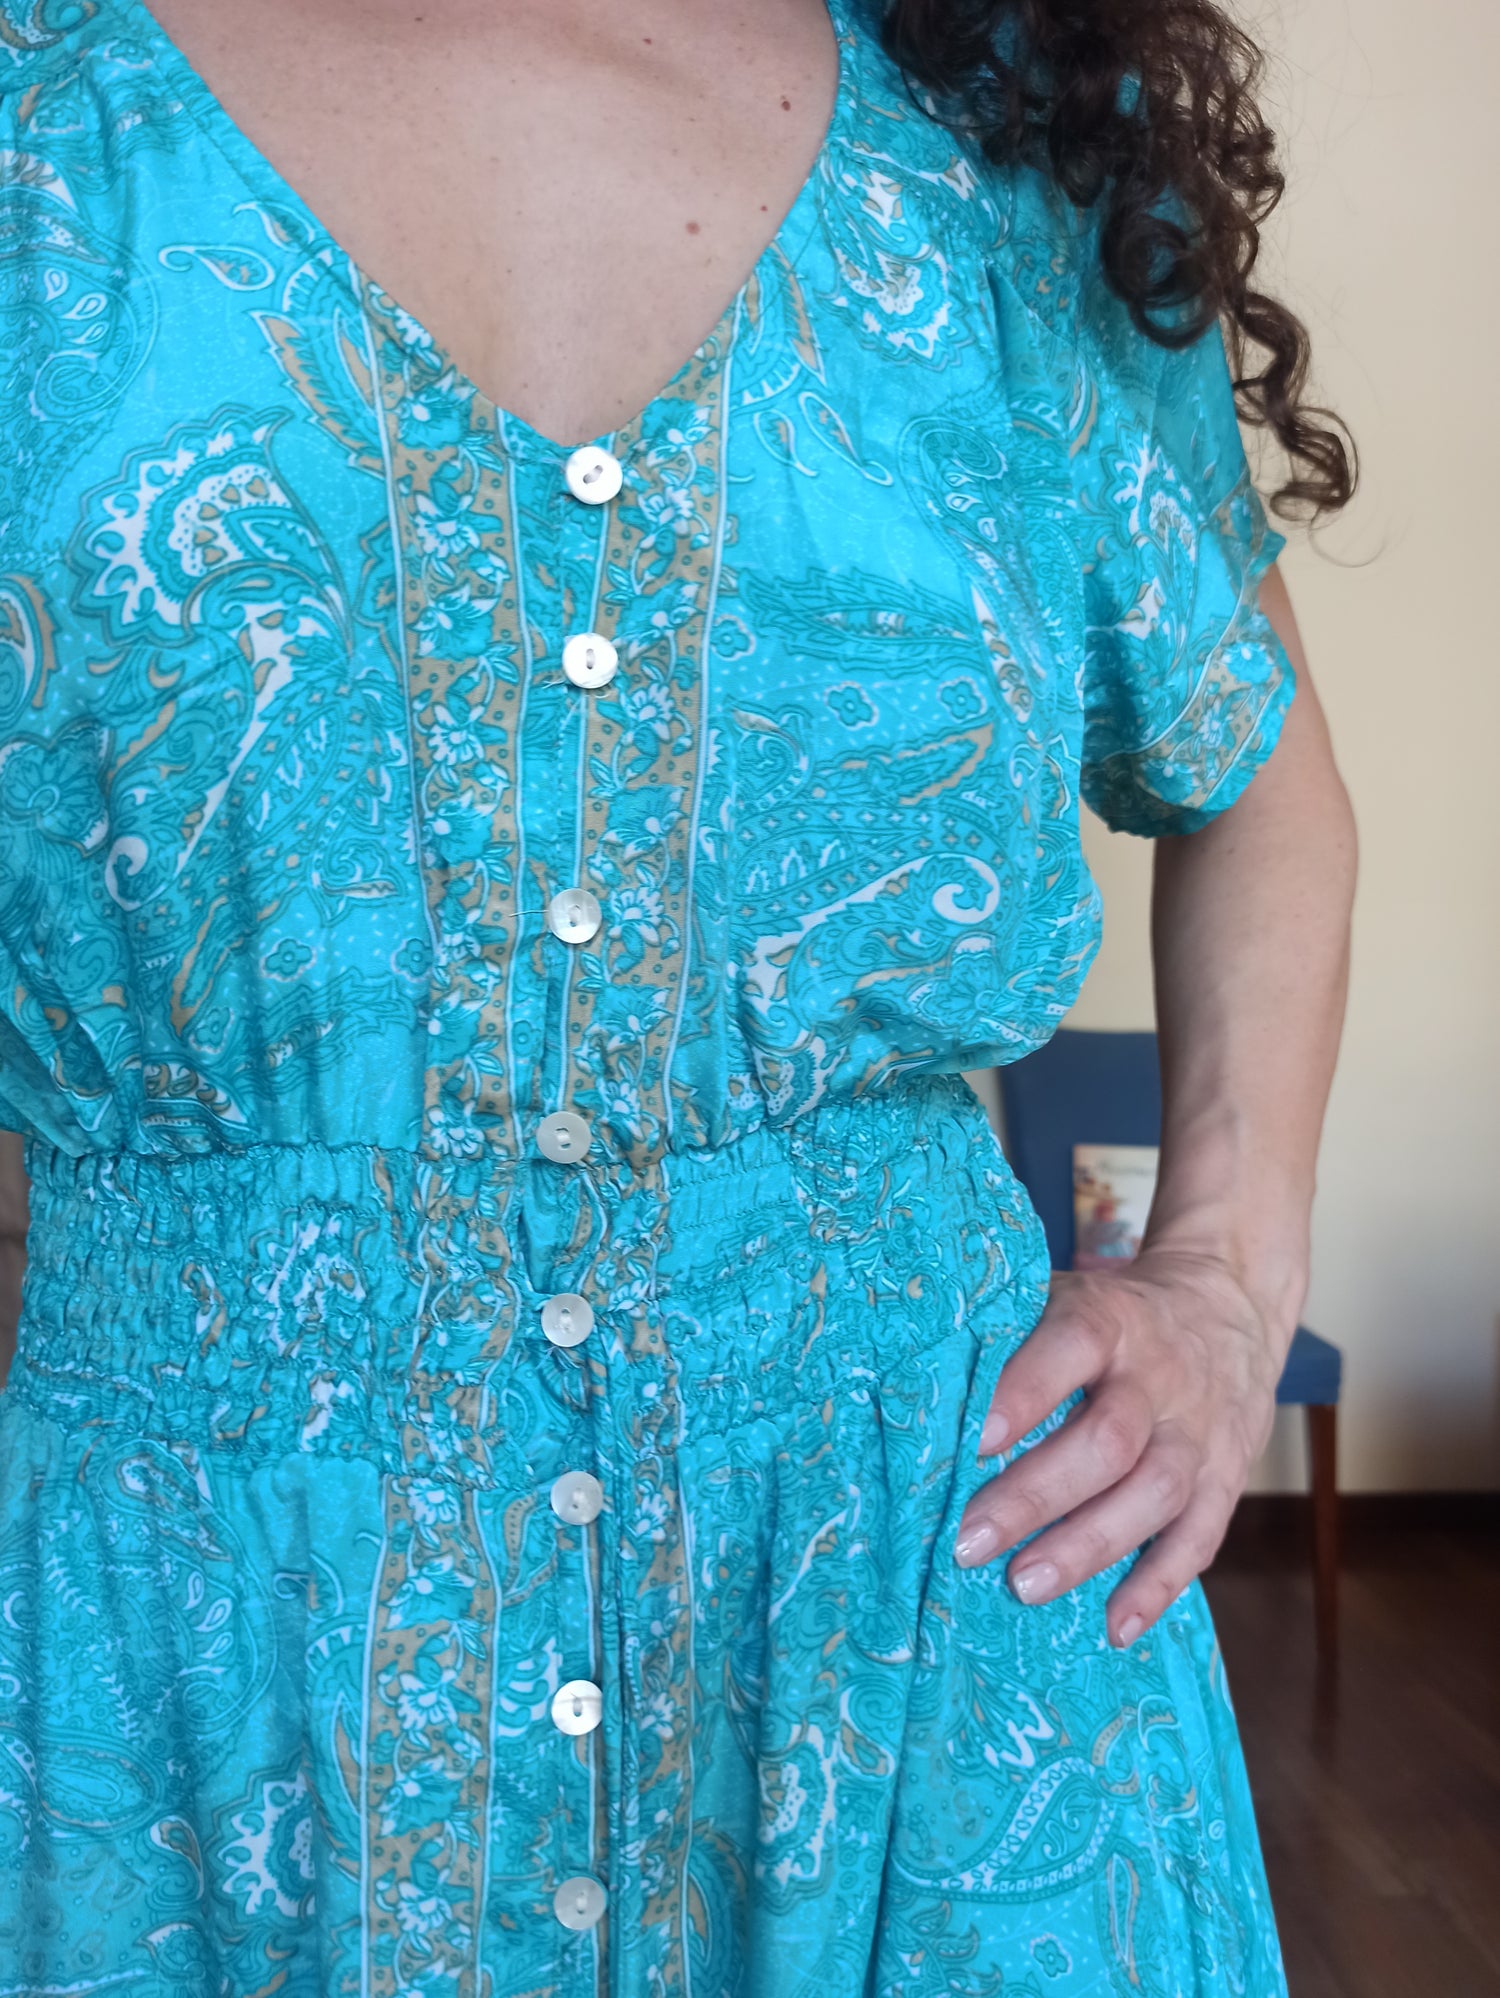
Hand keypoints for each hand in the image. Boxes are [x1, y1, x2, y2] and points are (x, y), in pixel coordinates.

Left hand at [954, 1246, 1289, 1646]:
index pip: (1073, 1345)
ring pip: (1155, 1493)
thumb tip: (918, 1386)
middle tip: (969, 1541)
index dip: (1025, 1391)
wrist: (1226, 1308)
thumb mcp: (1067, 1299)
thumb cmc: (1113, 1318)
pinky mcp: (1225, 1479)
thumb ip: (1010, 1335)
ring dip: (1089, 1546)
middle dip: (1036, 1495)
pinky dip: (1158, 1586)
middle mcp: (1160, 1377)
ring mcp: (1197, 1432)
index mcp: (1111, 1320)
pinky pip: (1200, 1536)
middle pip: (1108, 1440)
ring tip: (1023, 1585)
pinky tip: (1115, 1627)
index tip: (974, 1440)